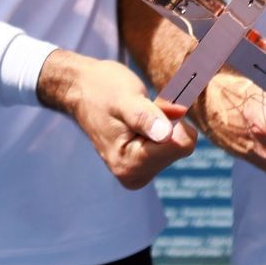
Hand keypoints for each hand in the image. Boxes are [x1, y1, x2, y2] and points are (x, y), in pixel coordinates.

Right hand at [37, 50, 196, 188]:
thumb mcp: (125, 98)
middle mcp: (134, 174)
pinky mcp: (145, 164)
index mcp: (129, 164)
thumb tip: (167, 136)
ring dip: (165, 123)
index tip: (151, 106)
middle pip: (182, 147)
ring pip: (180, 144)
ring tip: (139, 114)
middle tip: (143, 109)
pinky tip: (144, 121)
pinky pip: (174, 144)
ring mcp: (140, 171)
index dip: (172, 119)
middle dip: (168, 123)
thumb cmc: (102, 90)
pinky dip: (165, 126)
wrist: (83, 90)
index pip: (181, 145)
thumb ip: (144, 118)